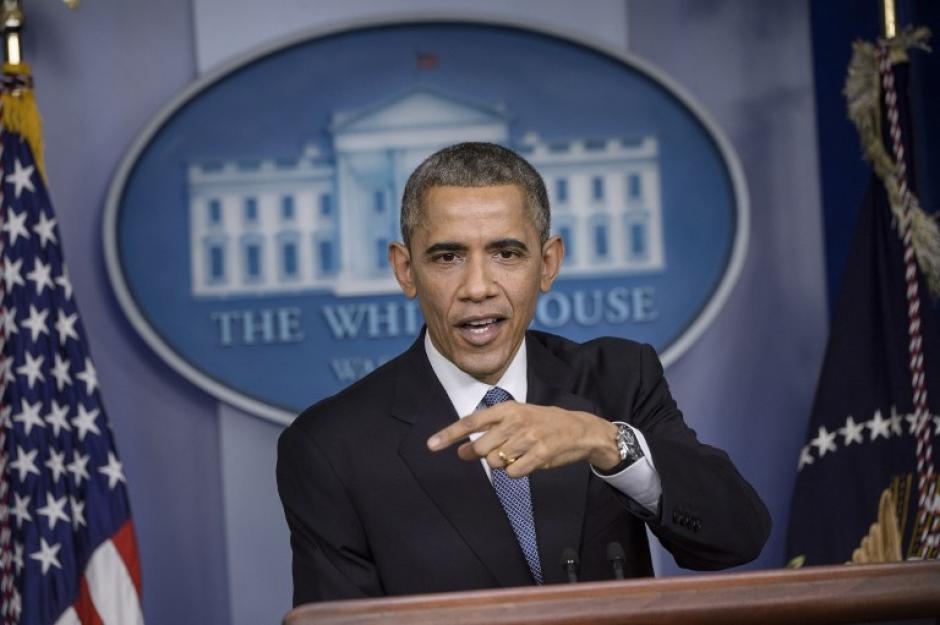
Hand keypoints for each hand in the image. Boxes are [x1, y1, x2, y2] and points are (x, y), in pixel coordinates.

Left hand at [427, 402, 620, 476]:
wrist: (579, 429)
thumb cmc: (542, 424)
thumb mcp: (515, 420)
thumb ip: (488, 433)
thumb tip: (461, 451)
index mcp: (507, 408)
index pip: (471, 421)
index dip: (449, 434)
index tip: (431, 445)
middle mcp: (516, 421)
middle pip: (482, 448)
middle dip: (484, 455)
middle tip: (502, 451)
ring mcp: (528, 437)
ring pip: (497, 462)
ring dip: (503, 463)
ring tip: (520, 453)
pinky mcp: (540, 454)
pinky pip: (514, 472)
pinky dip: (516, 472)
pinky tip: (528, 462)